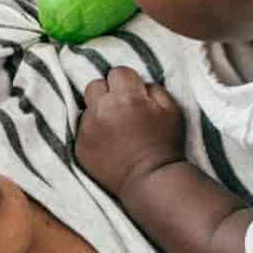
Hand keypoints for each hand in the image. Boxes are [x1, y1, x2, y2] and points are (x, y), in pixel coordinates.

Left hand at [74, 67, 185, 188]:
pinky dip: (92, 132)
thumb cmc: (165, 144)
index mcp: (126, 97)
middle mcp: (102, 109)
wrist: (150, 180)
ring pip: (86, 108)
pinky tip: (107, 143)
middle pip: (95, 85)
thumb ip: (154, 88)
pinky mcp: (79, 146)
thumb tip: (138, 83)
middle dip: (107, 92)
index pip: (117, 72)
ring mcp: (87, 129)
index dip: (127, 82)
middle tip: (121, 108)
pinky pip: (81, 129)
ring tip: (114, 129)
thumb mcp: (172, 110)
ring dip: (98, 112)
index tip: (134, 95)